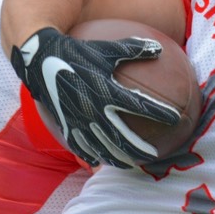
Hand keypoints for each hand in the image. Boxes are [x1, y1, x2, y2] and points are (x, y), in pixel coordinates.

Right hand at [9, 25, 178, 168]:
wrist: (38, 59)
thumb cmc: (76, 51)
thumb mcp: (105, 49)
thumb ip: (133, 49)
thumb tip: (159, 47)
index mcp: (106, 90)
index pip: (140, 105)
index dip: (159, 112)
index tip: (176, 118)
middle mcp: (94, 109)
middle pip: (123, 136)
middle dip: (140, 148)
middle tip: (155, 155)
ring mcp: (79, 120)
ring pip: (102, 146)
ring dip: (119, 158)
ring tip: (131, 165)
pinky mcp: (66, 124)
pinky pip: (81, 146)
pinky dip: (92, 155)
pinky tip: (100, 162)